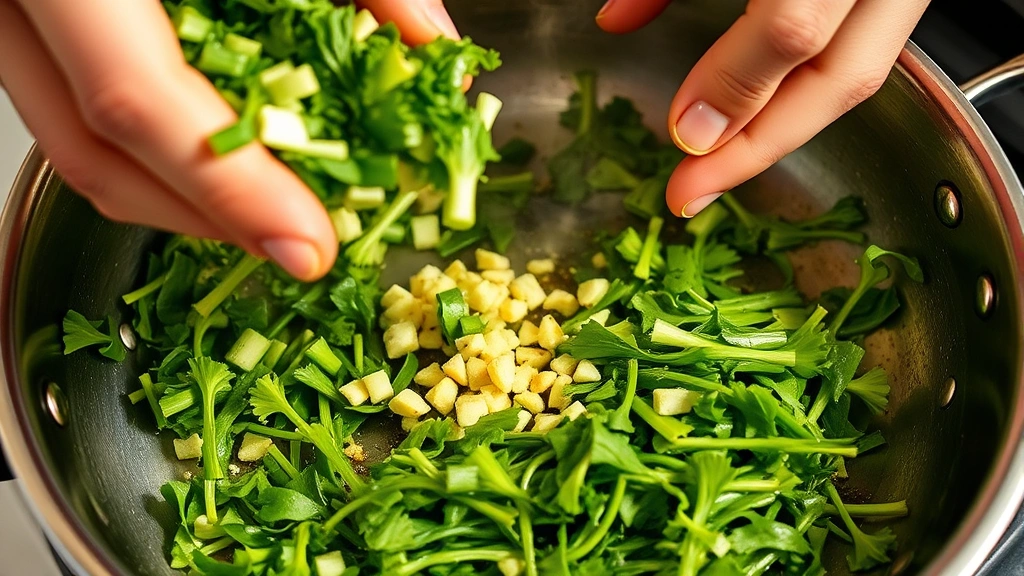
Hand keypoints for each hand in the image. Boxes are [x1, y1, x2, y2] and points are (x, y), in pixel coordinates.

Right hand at [0, 0, 459, 280]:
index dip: (232, 190)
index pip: (138, 99)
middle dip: (213, 221)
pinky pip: (73, 109)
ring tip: (273, 211)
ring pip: (76, 149)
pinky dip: (156, 151)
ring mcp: (2, 13)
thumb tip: (431, 48)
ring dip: (183, 201)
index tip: (310, 246)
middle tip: (305, 239)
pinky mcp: (19, 20)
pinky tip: (224, 155)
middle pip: (98, 155)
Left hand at [596, 0, 929, 217]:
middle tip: (695, 193)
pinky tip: (752, 114)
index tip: (685, 139)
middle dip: (763, 145)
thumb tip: (616, 20)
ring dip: (788, 124)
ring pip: (865, 68)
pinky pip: (870, 42)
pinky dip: (812, 79)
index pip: (793, 26)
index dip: (736, 86)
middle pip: (845, 75)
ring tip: (723, 168)